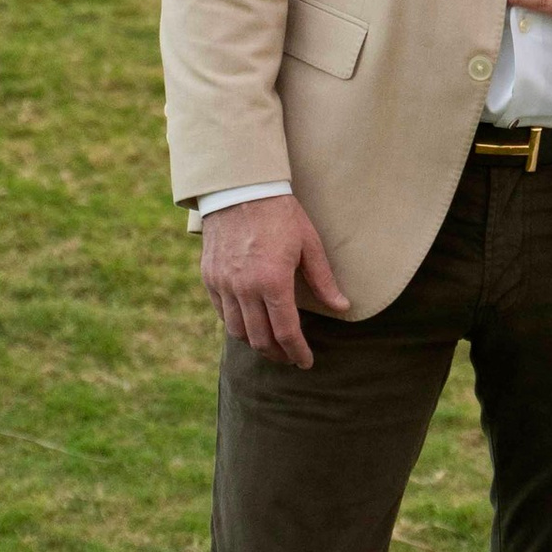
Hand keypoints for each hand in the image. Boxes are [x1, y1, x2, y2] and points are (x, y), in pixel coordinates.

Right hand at [201, 194, 350, 368]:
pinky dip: (237, 325)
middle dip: (278, 354)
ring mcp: (223, 284)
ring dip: (256, 343)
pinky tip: (251, 323)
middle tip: (291, 357)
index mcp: (273, 281)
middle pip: (260, 339)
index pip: (286, 332)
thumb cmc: (281, 214)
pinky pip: (222, 313)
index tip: (306, 362)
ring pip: (237, 332)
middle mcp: (245, 288)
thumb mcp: (309, 244)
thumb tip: (342, 307)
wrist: (240, 189)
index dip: (297, 353)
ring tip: (272, 344)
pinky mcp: (210, 278)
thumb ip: (323, 280)